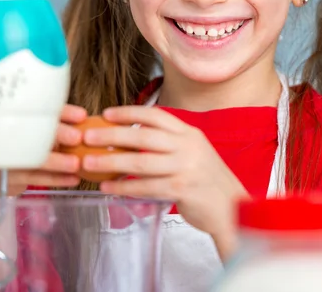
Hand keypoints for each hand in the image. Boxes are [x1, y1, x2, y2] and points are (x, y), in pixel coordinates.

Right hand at [0, 105, 85, 196]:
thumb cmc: (25, 145)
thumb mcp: (39, 130)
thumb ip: (58, 123)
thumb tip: (87, 121)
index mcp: (20, 119)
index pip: (43, 110)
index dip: (64, 112)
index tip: (82, 116)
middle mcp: (11, 135)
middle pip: (35, 131)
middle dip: (59, 133)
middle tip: (78, 137)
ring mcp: (9, 158)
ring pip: (35, 159)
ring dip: (59, 162)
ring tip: (77, 164)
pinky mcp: (10, 178)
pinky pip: (36, 179)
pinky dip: (57, 179)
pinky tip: (74, 179)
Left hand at [82, 106, 249, 259]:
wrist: (232, 207)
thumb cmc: (207, 180)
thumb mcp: (193, 152)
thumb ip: (169, 144)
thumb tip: (131, 139)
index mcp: (189, 133)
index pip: (156, 115)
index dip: (129, 113)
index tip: (106, 114)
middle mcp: (188, 146)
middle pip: (143, 136)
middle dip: (112, 136)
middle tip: (88, 137)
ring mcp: (186, 167)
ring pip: (141, 162)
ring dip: (111, 162)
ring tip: (89, 164)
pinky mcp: (182, 189)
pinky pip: (146, 187)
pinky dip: (124, 187)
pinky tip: (108, 187)